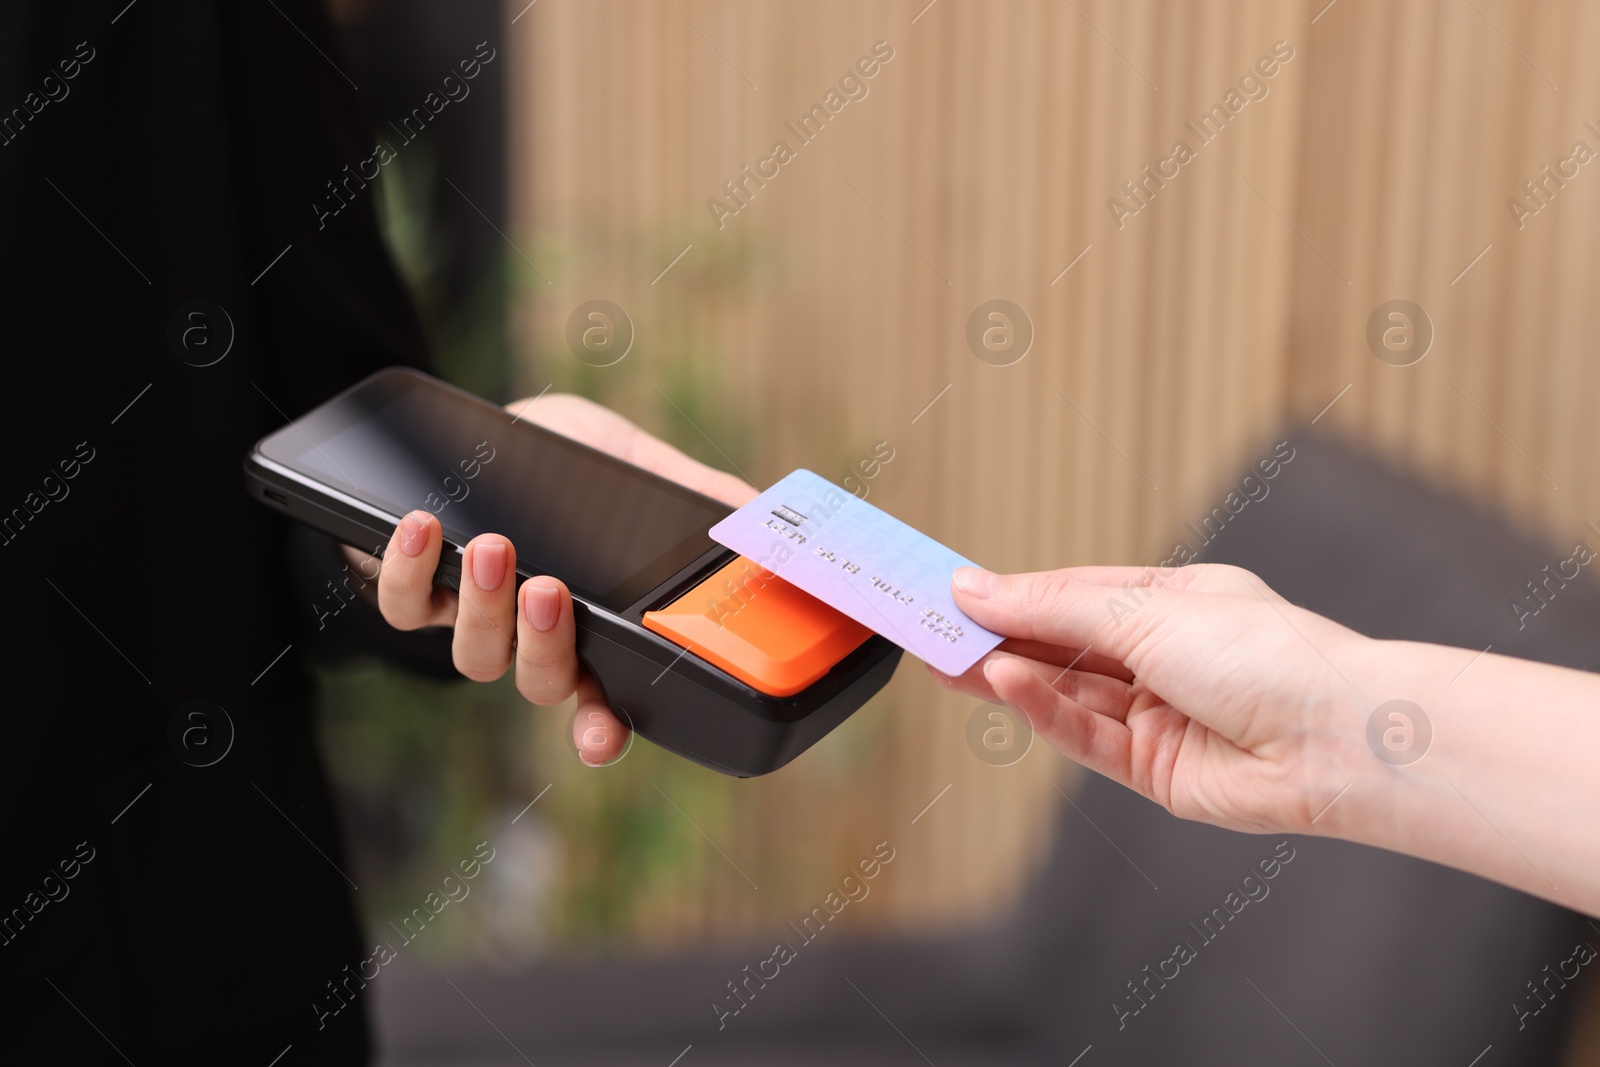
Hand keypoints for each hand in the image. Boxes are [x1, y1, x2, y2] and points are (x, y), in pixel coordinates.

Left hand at [357, 393, 754, 765]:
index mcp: (593, 628)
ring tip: (494, 547)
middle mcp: (533, 638)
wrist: (482, 428)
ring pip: (474, 656)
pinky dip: (408, 570)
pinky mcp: (417, 590)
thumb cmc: (567, 461)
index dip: (602, 730)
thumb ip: (697, 493)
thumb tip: (763, 509)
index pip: (606, 697)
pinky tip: (424, 525)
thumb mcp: (637, 467)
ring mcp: (474, 619)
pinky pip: (404, 607)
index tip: (601, 738)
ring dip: (483, 607)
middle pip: (541, 682)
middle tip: (552, 590)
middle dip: (545, 645)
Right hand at [935, 563, 1371, 834]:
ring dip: (1007, 677)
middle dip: (995, 639)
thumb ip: (1053, 608)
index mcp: (1170, 603)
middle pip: (1058, 648)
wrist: (1339, 740)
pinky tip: (1002, 685)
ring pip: (1063, 695)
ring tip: (946, 661)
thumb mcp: (1144, 611)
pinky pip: (1084, 735)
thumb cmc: (1266, 655)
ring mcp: (1157, 715)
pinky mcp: (1154, 770)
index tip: (947, 592)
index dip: (1009, 594)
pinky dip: (1042, 710)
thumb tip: (977, 589)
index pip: (1069, 595)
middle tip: (926, 632)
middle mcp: (1161, 658)